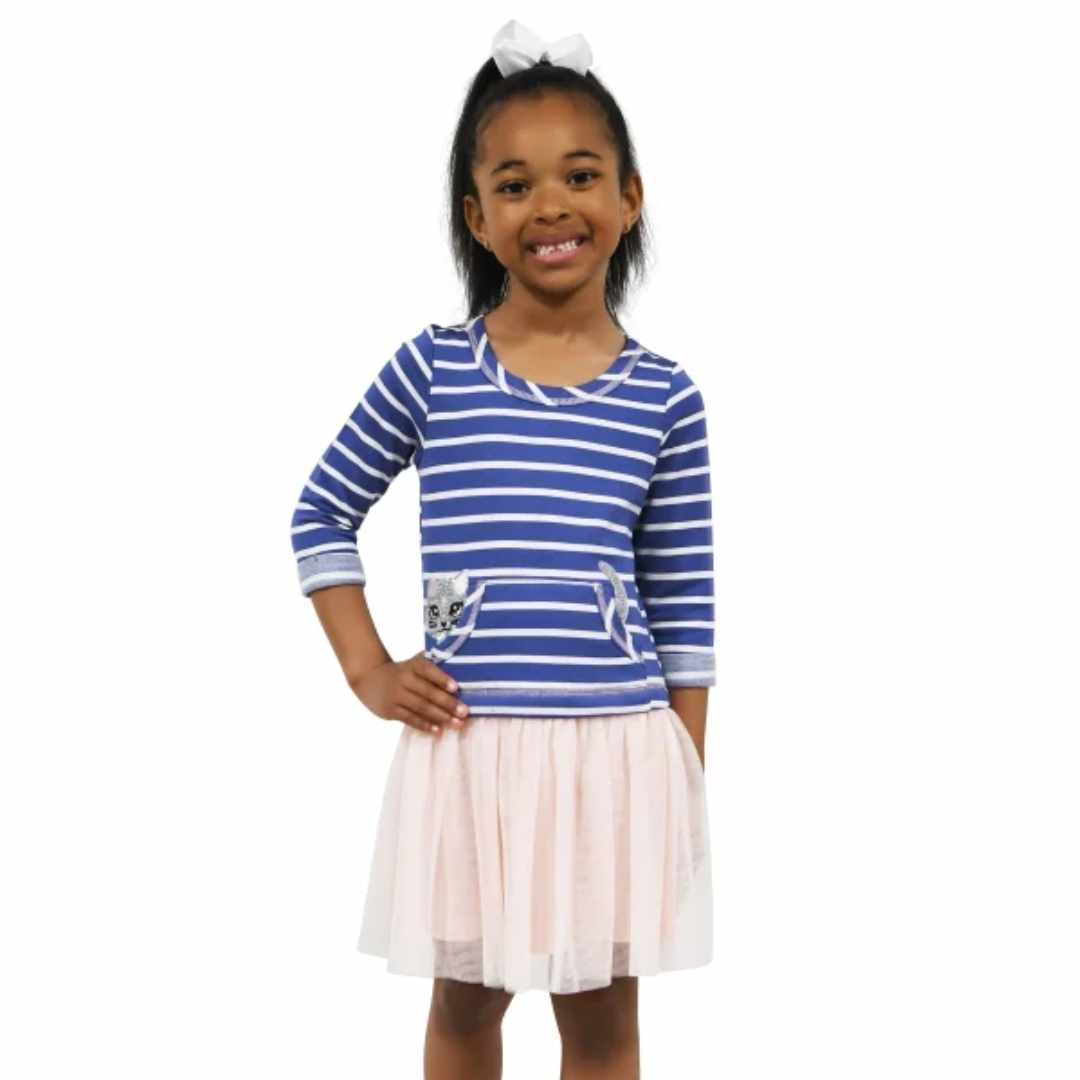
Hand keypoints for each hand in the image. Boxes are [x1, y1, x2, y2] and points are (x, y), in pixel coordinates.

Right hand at [349, 651, 469, 735]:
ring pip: (420, 707)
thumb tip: (459, 664)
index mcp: (412, 665)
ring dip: (440, 716)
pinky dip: (424, 725)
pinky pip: (410, 719)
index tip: (456, 687)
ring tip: (456, 723)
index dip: (441, 678)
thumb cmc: (401, 671)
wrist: (368, 677)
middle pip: (427, 692)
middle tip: (464, 712)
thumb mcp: (412, 662)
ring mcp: (395, 696)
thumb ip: (432, 662)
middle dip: (447, 703)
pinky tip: (438, 730)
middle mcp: (403, 679)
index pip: (427, 670)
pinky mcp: (390, 710)